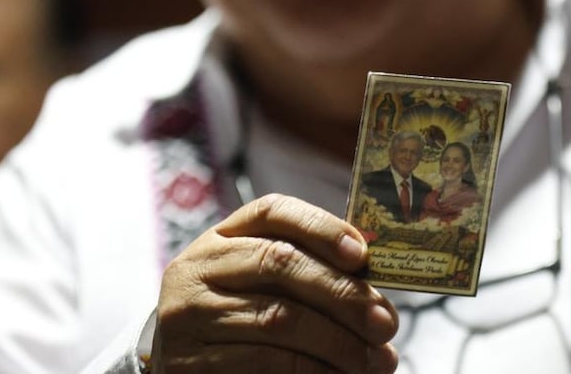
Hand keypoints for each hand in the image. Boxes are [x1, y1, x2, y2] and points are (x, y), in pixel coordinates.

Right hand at [151, 193, 399, 372]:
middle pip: (279, 263)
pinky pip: (264, 363)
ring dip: (338, 342)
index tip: (363, 255)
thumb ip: (307, 270)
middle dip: (343, 293)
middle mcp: (199, 267)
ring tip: (376, 359)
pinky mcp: (191, 363)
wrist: (184, 367)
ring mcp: (189, 315)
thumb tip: (373, 279)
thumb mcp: (260, 283)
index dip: (322, 227)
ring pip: (278, 318)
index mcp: (223, 236)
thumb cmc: (238, 318)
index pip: (273, 212)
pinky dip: (312, 371)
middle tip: (386, 322)